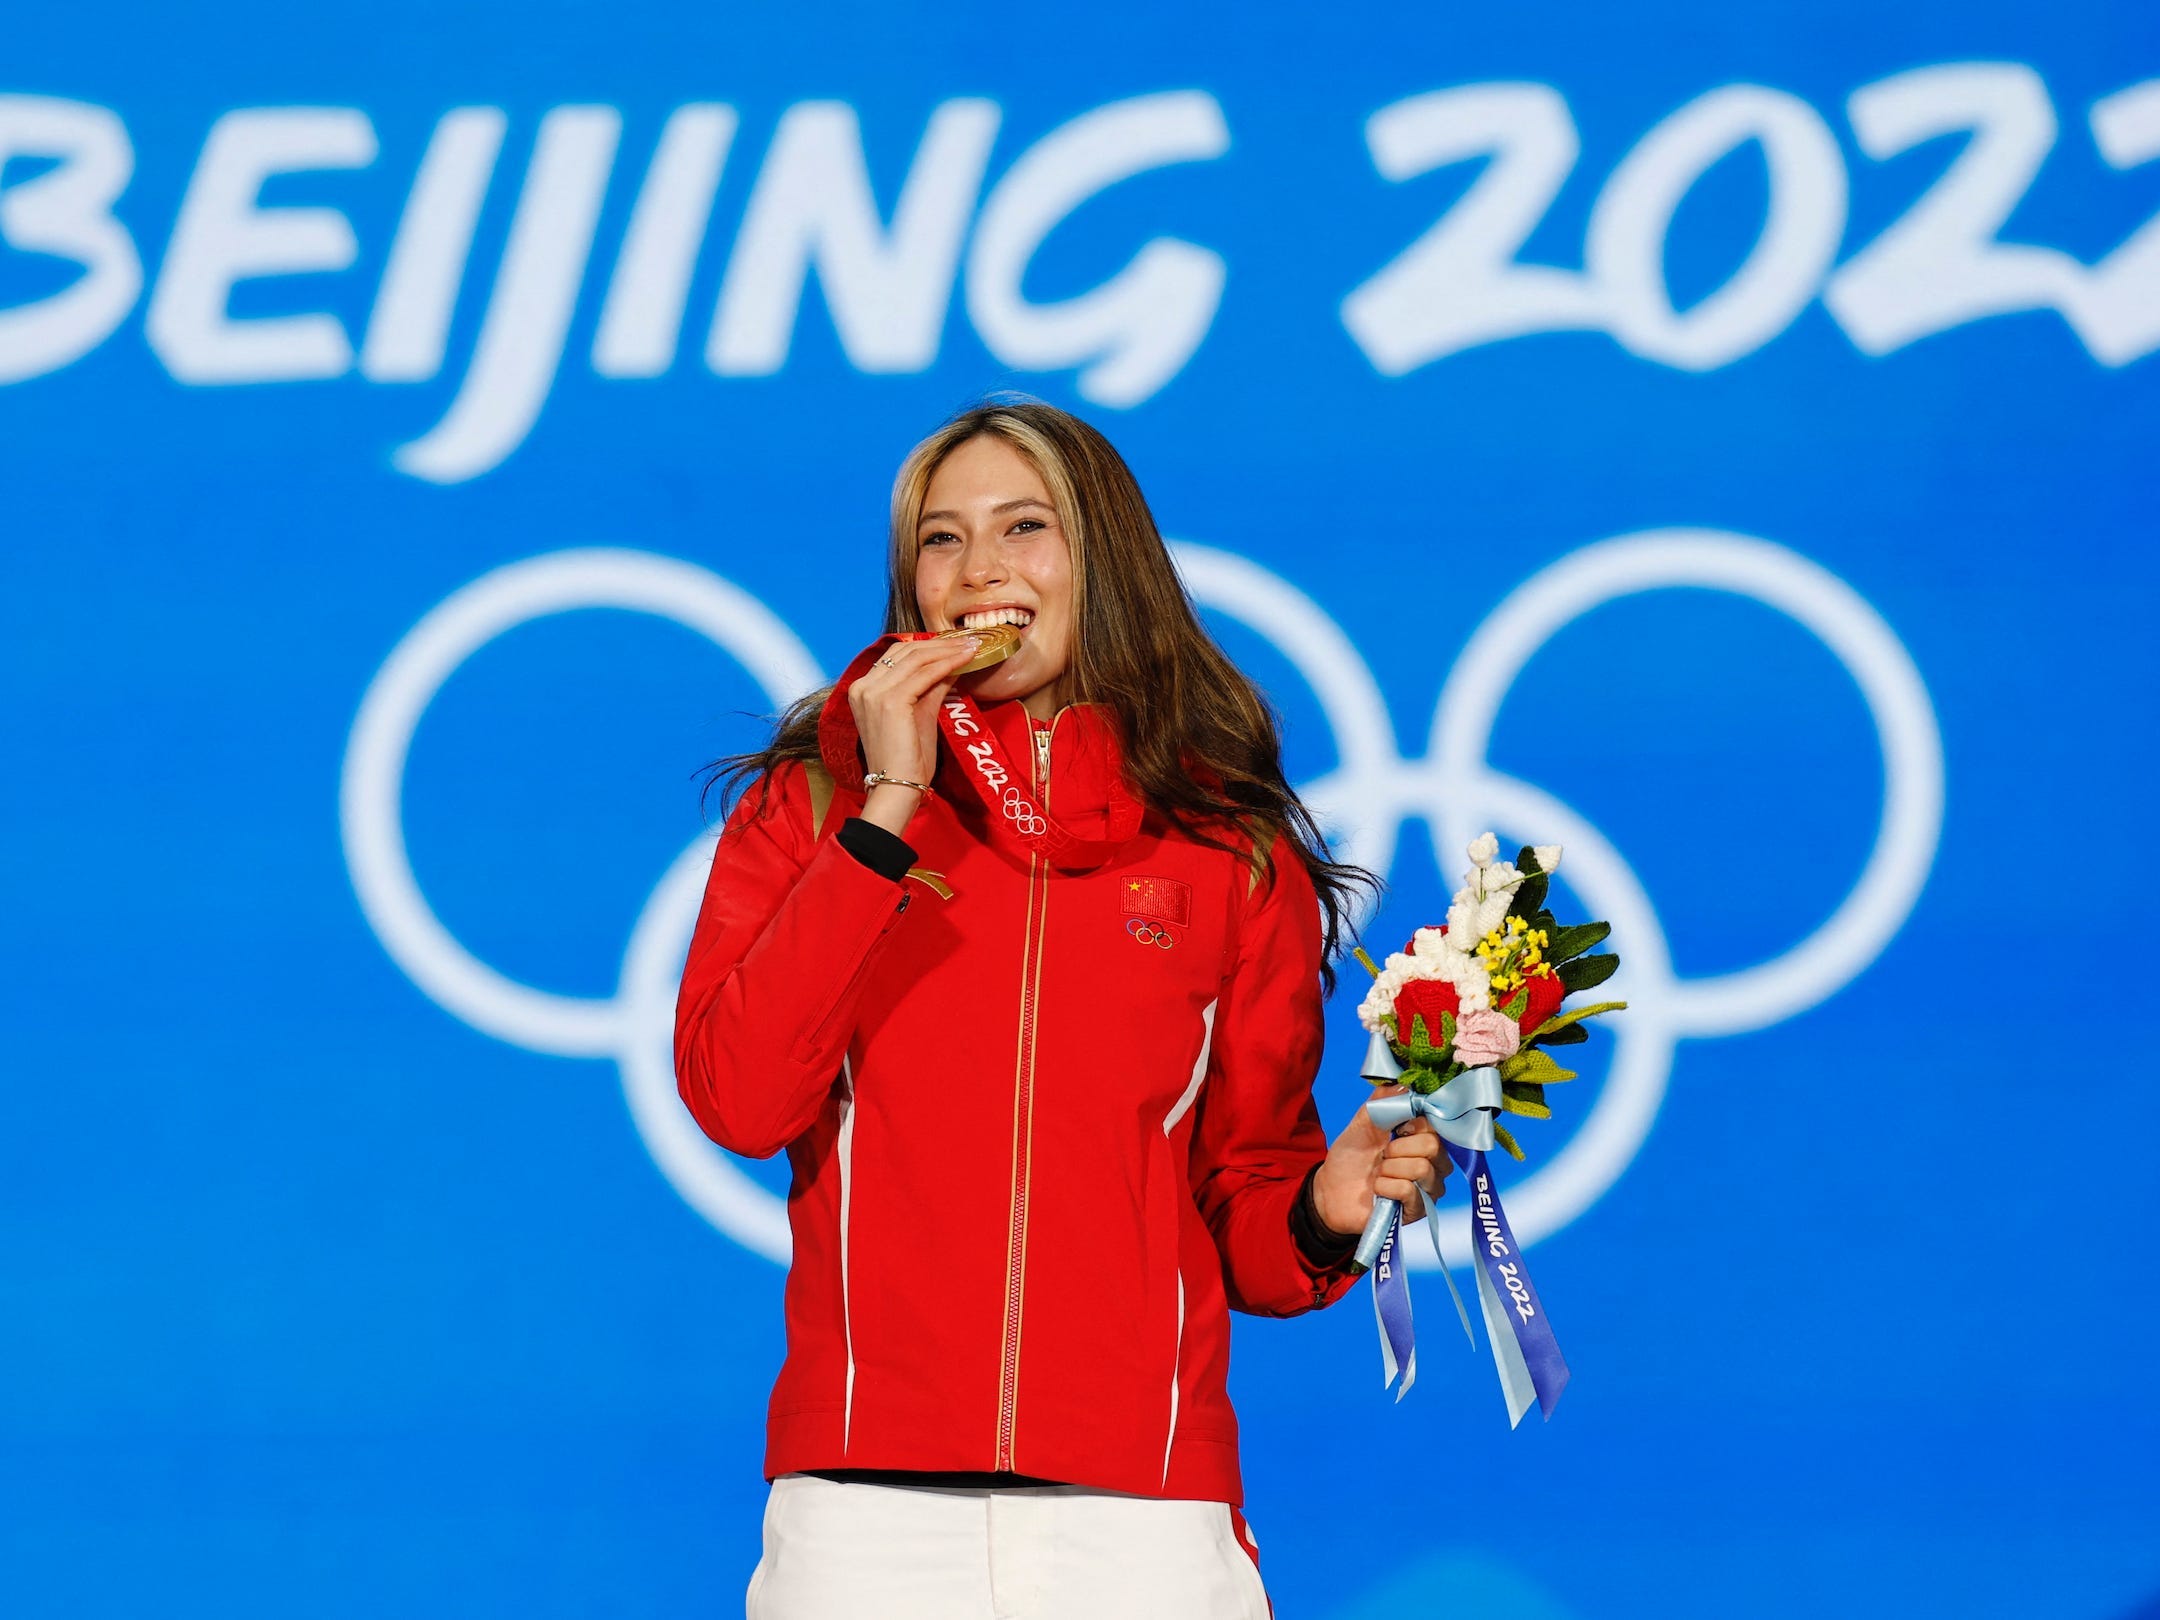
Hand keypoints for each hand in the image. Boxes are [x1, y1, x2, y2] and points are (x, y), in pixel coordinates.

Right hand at [847, 636, 979, 834]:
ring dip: (947, 649)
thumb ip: (932, 687)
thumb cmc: (907, 759)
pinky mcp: (890, 701)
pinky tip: (966, 660)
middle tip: (969, 641)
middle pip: (905, 650)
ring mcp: (874, 692)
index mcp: (862, 689)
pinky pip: (925, 673)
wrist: (897, 787)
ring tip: (972, 647)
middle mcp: (863, 686)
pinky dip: (947, 663)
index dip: (928, 646)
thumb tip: (953, 664)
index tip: (955, 643)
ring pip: (916, 657)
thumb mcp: (920, 714)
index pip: (896, 655)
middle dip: (940, 643)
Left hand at [1310, 1085, 1450, 1237]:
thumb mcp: (1362, 1122)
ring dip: (1389, 1169)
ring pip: (1422, 1169)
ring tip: (1379, 1173)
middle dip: (1398, 1148)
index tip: (1395, 1129)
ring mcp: (1428, 1189)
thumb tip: (1404, 1083)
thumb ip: (1382, 1101)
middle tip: (1382, 1155)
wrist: (1330, 1190)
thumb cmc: (1351, 1156)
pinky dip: (1386, 1186)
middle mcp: (1434, 1164)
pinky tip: (1378, 1190)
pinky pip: (1409, 1191)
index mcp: (1424, 1140)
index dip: (1412, 1124)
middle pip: (1433, 1146)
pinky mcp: (1418, 1211)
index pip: (1436, 1124)